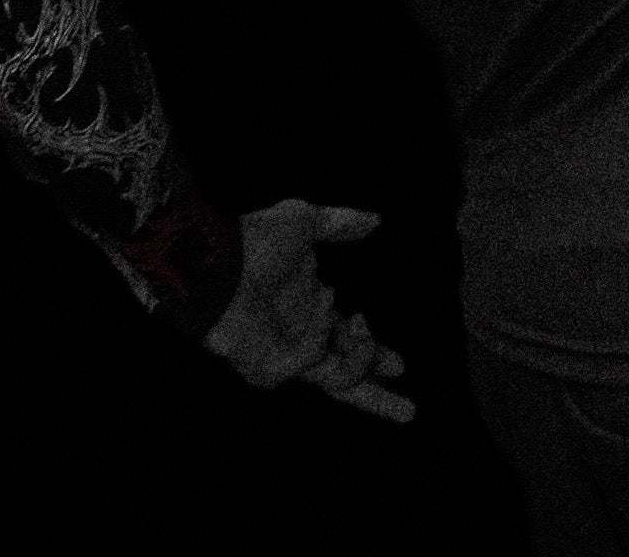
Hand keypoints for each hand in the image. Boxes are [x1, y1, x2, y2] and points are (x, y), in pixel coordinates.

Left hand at [201, 197, 416, 421]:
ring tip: (361, 326)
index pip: (349, 343)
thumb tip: (376, 219)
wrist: (220, 259)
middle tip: (408, 409)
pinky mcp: (269, 368)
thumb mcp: (306, 223)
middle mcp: (302, 339)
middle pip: (344, 379)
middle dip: (376, 397)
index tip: (400, 364)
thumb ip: (341, 223)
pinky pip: (310, 361)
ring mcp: (285, 356)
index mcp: (312, 311)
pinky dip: (320, 333)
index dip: (375, 353)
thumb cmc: (256, 240)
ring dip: (361, 357)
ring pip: (337, 380)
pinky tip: (322, 306)